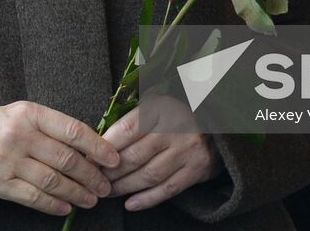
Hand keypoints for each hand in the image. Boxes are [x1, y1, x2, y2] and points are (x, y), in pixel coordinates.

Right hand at [0, 101, 119, 216]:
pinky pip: (33, 197)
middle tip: (105, 186)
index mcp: (29, 113)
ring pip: (53, 181)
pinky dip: (53, 205)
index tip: (114, 159)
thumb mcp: (21, 115)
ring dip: (77, 193)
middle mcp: (19, 135)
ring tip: (90, 200)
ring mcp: (8, 160)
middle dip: (91, 176)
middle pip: (66, 159)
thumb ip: (51, 128)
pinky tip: (66, 208)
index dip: (98, 147)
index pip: (72, 130)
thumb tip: (90, 149)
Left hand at [103, 101, 220, 210]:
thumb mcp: (158, 106)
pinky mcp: (197, 170)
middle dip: (111, 170)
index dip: (106, 146)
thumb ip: (133, 120)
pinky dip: (146, 199)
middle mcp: (176, 128)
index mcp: (162, 107)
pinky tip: (130, 203)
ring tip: (108, 192)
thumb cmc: (178, 115)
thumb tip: (100, 142)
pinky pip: (167, 189)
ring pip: (149, 175)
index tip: (90, 157)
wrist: (219, 125)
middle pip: (136, 155)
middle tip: (95, 178)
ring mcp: (188, 151)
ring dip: (124, 187)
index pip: (128, 128)